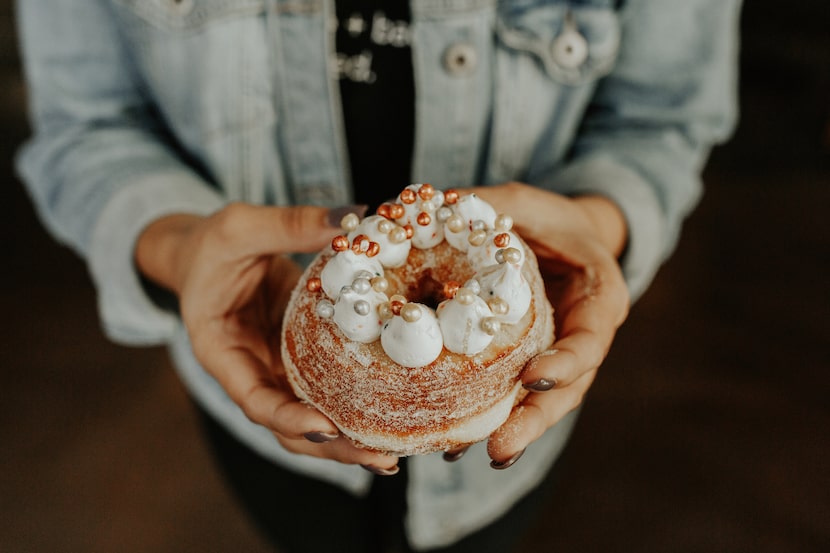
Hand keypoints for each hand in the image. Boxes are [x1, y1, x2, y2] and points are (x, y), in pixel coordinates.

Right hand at [135, 203, 398, 471]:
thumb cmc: (211, 244)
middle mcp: (251, 372)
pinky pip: (328, 389)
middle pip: (289, 426)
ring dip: (350, 439)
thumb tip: (355, 217)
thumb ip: (290, 224)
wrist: (205, 255)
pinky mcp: (301, 359)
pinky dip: (357, 404)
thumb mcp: (240, 227)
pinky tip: (394, 413)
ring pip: (312, 418)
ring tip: (395, 453)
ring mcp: (278, 369)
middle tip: (382, 458)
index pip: (253, 400)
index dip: (288, 419)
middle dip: (333, 447)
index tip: (327, 428)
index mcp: (221, 352)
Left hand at [473, 183, 629, 467]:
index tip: (532, 379)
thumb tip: (431, 206)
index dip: (566, 363)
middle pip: (568, 389)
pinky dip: (488, 417)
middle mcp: (583, 336)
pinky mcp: (530, 364)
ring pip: (541, 403)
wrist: (561, 240)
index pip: (590, 338)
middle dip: (534, 421)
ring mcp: (557, 356)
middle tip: (498, 448)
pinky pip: (514, 395)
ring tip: (464, 454)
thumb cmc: (550, 218)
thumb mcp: (525, 201)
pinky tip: (452, 440)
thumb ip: (490, 204)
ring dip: (508, 431)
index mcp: (599, 298)